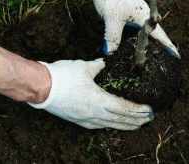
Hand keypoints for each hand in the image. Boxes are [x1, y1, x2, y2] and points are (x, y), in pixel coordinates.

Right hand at [28, 59, 152, 129]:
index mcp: (99, 100)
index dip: (138, 110)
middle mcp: (94, 113)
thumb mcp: (85, 67)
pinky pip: (99, 125)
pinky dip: (111, 125)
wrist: (39, 87)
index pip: (124, 108)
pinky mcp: (78, 120)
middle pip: (120, 119)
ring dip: (126, 125)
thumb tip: (107, 62)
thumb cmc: (62, 76)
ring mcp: (86, 119)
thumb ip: (99, 66)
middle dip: (136, 120)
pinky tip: (114, 124)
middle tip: (149, 119)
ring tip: (138, 124)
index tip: (149, 110)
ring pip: (110, 125)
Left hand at [86, 0, 178, 57]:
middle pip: (152, 33)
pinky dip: (130, 34)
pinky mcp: (129, 10)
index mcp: (144, 16)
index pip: (159, 35)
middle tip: (159, 56)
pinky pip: (133, 26)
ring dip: (139, 39)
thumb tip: (110, 52)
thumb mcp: (111, 20)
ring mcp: (136, 12)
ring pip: (141, 30)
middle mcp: (143, 14)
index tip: (177, 55)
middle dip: (155, 44)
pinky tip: (123, 38)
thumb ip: (113, 37)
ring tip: (139, 49)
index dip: (167, 46)